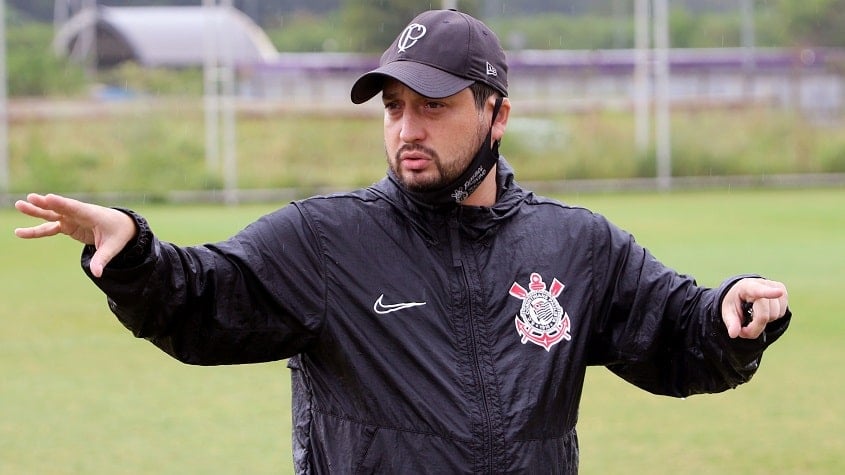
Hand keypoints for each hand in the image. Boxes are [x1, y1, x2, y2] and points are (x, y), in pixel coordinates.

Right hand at [14, 193, 136, 277]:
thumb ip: (102, 258)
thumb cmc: (118, 234)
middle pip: (60, 208)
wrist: (121, 227)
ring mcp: (72, 219)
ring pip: (51, 215)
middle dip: (46, 204)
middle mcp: (79, 214)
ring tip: (19, 205)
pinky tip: (20, 232)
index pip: (75, 208)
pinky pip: (49, 228)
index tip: (48, 198)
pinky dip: (36, 231)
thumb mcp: (113, 247)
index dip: (61, 203)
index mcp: (91, 214)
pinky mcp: (67, 226)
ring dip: (36, 211)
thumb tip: (97, 274)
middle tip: (30, 198)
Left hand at [721, 278, 788, 338]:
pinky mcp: (783, 293)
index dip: (769, 292)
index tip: (779, 292)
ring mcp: (775, 287)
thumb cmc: (736, 301)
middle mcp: (763, 284)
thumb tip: (734, 334)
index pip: (757, 290)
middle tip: (745, 329)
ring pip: (775, 315)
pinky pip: (781, 314)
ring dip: (764, 322)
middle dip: (755, 326)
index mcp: (746, 287)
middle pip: (764, 314)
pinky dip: (772, 318)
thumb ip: (731, 322)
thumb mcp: (728, 311)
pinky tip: (764, 312)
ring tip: (754, 316)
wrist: (743, 292)